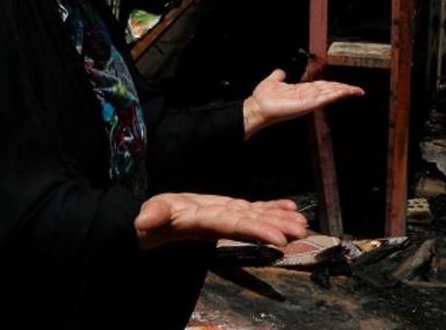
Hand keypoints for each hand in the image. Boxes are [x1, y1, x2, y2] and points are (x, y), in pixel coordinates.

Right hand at [135, 193, 307, 250]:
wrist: (156, 223)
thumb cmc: (153, 218)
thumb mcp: (151, 213)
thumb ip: (152, 216)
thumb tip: (142, 223)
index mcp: (204, 222)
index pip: (233, 227)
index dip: (256, 231)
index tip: (279, 239)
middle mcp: (221, 222)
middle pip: (252, 224)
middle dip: (277, 226)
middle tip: (302, 229)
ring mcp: (227, 216)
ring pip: (257, 217)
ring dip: (280, 218)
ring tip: (303, 222)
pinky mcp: (228, 209)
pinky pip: (253, 209)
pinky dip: (272, 208)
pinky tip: (290, 207)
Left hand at [243, 69, 363, 138]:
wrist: (257, 107)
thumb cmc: (264, 98)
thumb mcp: (274, 81)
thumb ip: (279, 76)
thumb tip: (281, 71)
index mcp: (302, 91)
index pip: (322, 87)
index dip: (334, 85)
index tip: (345, 85)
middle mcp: (308, 96)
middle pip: (329, 90)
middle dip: (344, 89)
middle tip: (357, 89)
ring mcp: (309, 101)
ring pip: (330, 94)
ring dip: (343, 91)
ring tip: (356, 90)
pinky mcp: (308, 104)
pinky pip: (324, 98)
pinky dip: (335, 94)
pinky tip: (344, 91)